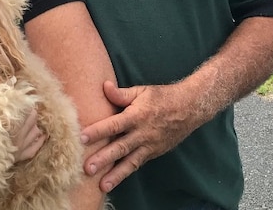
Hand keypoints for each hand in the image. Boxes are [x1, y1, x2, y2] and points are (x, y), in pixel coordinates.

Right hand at [11, 107, 45, 162]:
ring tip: (35, 122)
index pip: (22, 116)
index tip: (26, 103)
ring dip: (36, 127)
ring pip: (34, 134)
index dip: (25, 108)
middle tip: (32, 110)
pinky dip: (39, 141)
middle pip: (30, 123)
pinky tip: (43, 136)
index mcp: (9, 129)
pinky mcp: (20, 157)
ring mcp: (20, 148)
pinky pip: (34, 148)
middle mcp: (17, 138)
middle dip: (32, 116)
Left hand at [80, 80, 205, 191]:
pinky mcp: (153, 153)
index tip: (82, 137)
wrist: (190, 109)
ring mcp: (149, 145)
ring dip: (115, 174)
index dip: (98, 131)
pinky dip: (126, 173)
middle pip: (120, 147)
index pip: (114, 125)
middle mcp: (142, 133)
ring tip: (102, 186)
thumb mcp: (142, 91)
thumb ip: (121, 93)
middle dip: (103, 159)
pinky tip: (114, 181)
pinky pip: (137, 164)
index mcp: (137, 116)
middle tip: (87, 168)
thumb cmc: (163, 97)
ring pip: (130, 162)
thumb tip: (104, 86)